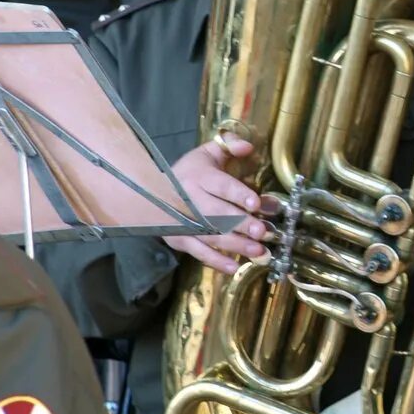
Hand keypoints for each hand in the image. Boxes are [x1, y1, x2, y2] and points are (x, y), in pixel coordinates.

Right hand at [164, 134, 270, 274]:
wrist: (152, 192)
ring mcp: (183, 223)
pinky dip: (216, 261)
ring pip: (211, 236)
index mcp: (199, 177)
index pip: (220, 185)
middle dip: (241, 223)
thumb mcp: (207, 153)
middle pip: (217, 214)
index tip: (256, 202)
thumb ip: (229, 146)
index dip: (238, 194)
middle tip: (262, 231)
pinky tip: (235, 267)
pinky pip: (199, 252)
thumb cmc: (191, 172)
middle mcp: (189, 200)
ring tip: (258, 250)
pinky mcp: (180, 239)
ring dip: (235, 245)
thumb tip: (248, 147)